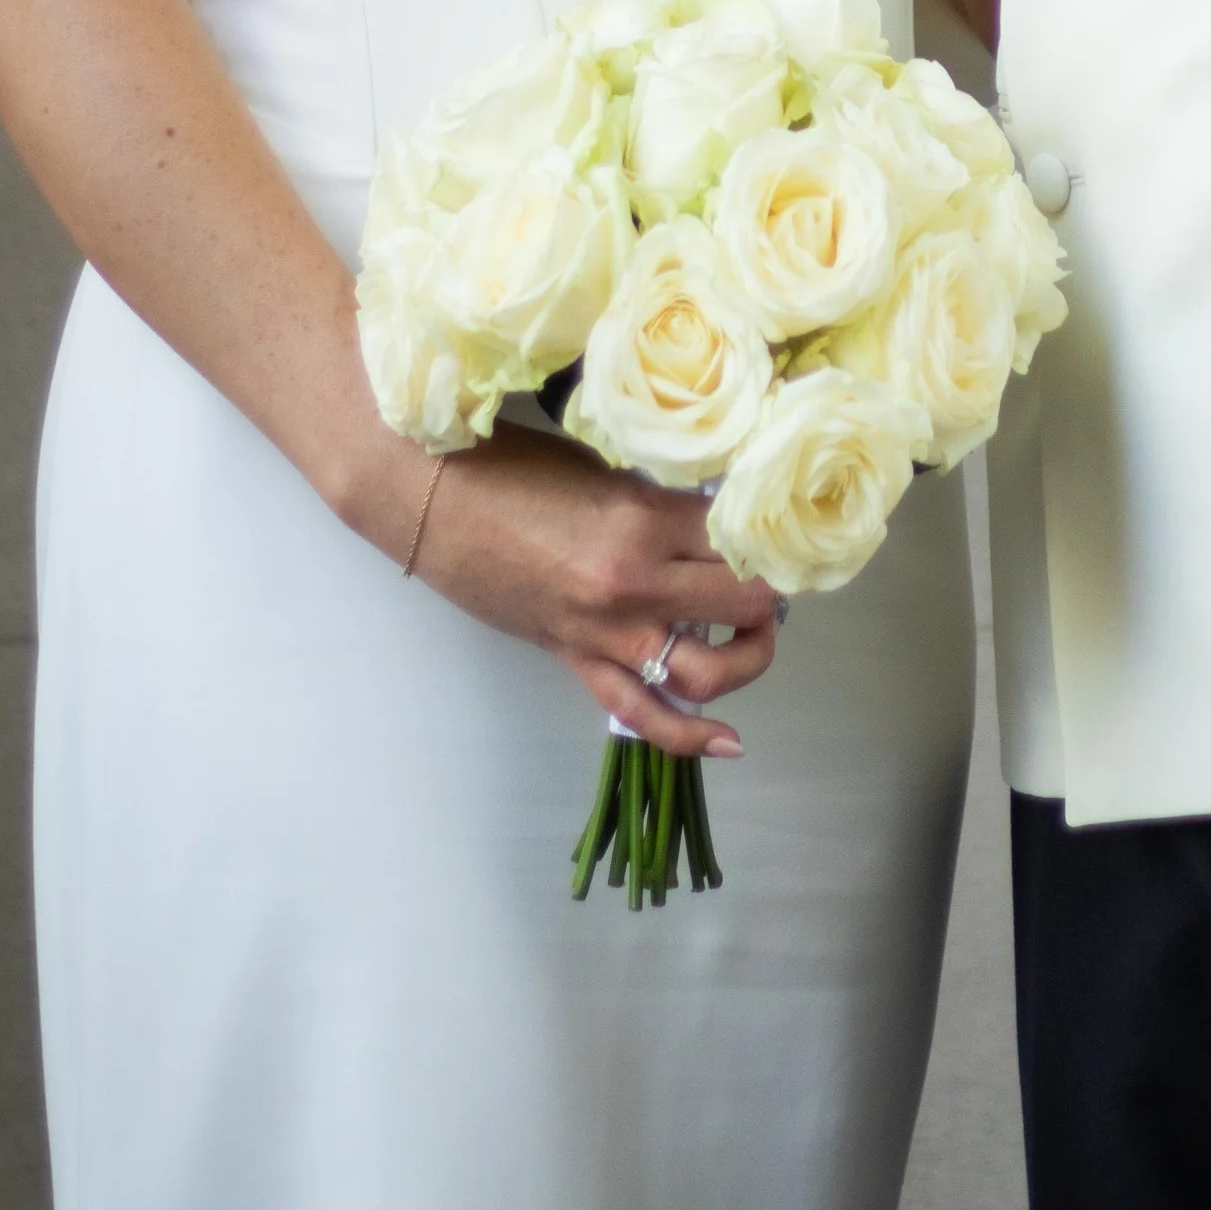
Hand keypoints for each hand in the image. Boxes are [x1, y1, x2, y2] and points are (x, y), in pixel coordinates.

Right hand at [406, 426, 780, 759]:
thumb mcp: (605, 470)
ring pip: (708, 670)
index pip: (743, 537)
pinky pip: (642, 712)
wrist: (431, 500)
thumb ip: (659, 503)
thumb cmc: (512, 467)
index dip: (770, 536)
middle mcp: (636, 583)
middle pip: (745, 601)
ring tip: (754, 637)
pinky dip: (690, 735)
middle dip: (771, 592)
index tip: (778, 531)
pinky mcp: (576, 660)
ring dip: (749, 657)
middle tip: (770, 574)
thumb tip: (710, 524)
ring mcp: (606, 631)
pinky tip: (730, 742)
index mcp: (645, 518)